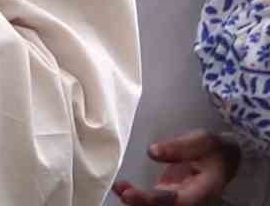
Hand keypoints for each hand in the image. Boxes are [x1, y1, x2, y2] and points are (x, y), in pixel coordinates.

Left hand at [111, 130, 240, 205]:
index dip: (156, 200)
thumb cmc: (214, 149)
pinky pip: (151, 201)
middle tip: (122, 191)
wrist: (222, 158)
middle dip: (142, 203)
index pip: (181, 200)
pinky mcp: (168, 195)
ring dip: (135, 201)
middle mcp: (191, 199)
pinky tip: (120, 187)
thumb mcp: (204, 141)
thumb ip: (181, 147)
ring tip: (118, 187)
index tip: (133, 194)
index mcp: (205, 189)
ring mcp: (179, 199)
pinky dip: (135, 196)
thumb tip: (152, 152)